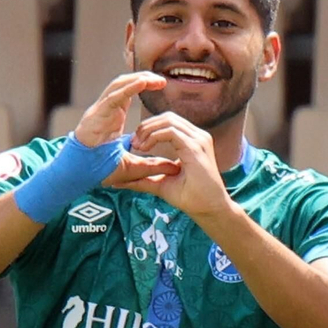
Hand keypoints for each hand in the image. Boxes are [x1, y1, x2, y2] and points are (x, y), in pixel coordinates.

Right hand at [72, 73, 180, 186]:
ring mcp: (99, 111)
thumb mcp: (134, 167)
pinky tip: (142, 82)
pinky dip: (128, 89)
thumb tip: (176, 168)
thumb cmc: (101, 169)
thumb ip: (154, 165)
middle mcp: (105, 110)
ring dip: (137, 80)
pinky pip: (112, 97)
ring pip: (118, 86)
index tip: (161, 85)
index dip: (143, 85)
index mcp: (112, 117)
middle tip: (162, 80)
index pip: (128, 93)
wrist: (80, 174)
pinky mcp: (95, 115)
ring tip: (155, 79)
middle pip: (124, 85)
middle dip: (143, 78)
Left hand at [115, 112, 233, 219]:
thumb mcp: (161, 184)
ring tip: (137, 145)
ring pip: (168, 120)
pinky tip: (144, 149)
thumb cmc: (191, 198)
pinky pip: (170, 132)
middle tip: (133, 142)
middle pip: (167, 117)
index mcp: (193, 141)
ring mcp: (199, 140)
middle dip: (147, 126)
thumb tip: (118, 181)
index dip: (150, 128)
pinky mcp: (195, 147)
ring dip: (148, 130)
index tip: (136, 144)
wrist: (209, 210)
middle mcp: (198, 137)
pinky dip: (154, 137)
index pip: (169, 122)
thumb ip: (143, 178)